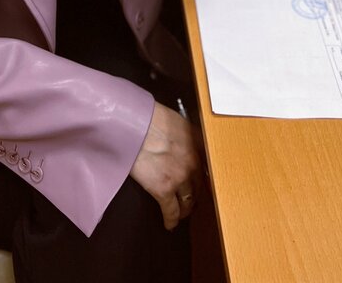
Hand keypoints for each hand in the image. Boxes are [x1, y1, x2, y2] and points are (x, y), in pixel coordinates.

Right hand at [130, 102, 202, 229]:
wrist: (133, 124)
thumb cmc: (147, 117)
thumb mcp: (174, 118)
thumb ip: (183, 133)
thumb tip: (179, 141)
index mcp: (197, 141)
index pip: (208, 165)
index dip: (205, 178)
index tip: (204, 184)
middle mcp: (193, 161)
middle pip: (200, 186)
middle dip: (196, 195)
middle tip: (191, 200)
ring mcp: (180, 177)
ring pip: (188, 201)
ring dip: (185, 209)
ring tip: (181, 213)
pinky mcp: (164, 189)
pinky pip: (171, 211)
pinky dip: (171, 220)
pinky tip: (169, 224)